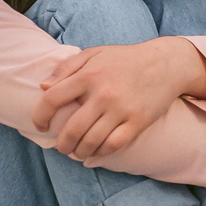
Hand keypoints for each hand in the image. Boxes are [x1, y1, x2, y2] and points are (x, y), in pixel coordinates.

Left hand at [32, 37, 205, 159]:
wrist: (165, 63)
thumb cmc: (126, 58)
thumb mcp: (94, 53)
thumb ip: (66, 67)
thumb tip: (43, 87)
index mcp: (88, 76)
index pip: (52, 99)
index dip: (40, 116)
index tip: (41, 125)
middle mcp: (102, 94)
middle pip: (71, 129)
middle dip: (62, 144)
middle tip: (62, 147)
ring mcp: (121, 110)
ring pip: (91, 141)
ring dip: (79, 152)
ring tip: (77, 152)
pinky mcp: (137, 122)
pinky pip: (113, 145)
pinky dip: (100, 153)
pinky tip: (95, 152)